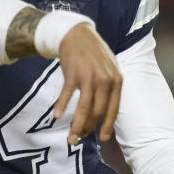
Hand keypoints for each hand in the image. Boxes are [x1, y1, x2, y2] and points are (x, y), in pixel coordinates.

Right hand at [54, 24, 121, 144]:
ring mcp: (89, 77)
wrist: (76, 34)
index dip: (107, 126)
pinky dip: (61, 107)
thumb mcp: (109, 69)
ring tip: (70, 138)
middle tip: (79, 138)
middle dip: (88, 129)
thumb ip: (110, 88)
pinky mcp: (73, 74)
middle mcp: (105, 80)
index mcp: (116, 80)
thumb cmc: (93, 54)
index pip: (113, 109)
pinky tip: (57, 116)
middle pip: (97, 112)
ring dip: (76, 126)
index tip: (102, 139)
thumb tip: (105, 112)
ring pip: (84, 109)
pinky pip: (67, 95)